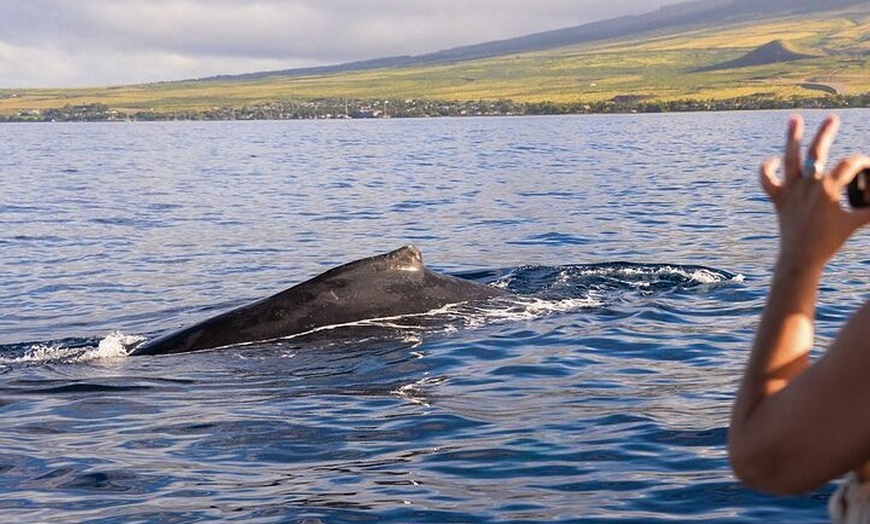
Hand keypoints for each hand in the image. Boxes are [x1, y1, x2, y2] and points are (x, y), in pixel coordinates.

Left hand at [759, 115, 869, 271]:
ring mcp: (790, 191)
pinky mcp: (778, 199)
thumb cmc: (829, 242)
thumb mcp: (854, 223)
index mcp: (828, 191)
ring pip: (789, 159)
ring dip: (792, 138)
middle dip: (825, 133)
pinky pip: (767, 181)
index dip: (861, 162)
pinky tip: (774, 159)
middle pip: (817, 153)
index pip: (848, 165)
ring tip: (794, 118)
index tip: (866, 166)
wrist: (801, 258)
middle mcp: (807, 187)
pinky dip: (768, 169)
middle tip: (832, 117)